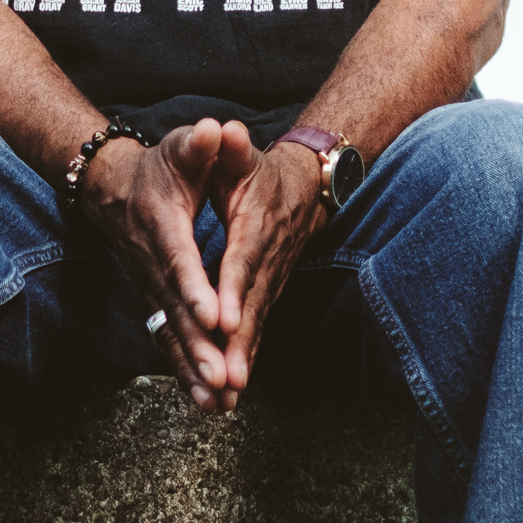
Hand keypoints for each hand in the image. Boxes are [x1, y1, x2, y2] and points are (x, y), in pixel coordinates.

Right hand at [81, 122, 240, 410]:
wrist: (113, 188)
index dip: (195, 287)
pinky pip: (170, 341)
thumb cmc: (156, 166)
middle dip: (199, 345)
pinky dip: (187, 373)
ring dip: (194, 369)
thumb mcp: (179, 148)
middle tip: (223, 377)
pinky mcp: (154, 302)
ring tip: (218, 402)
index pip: (179, 258)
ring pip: (172, 333)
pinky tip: (209, 403)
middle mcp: (152, 263)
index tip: (214, 315)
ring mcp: (150, 287)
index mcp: (162, 224)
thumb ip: (198, 143)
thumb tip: (215, 129)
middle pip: (176, 309)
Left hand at [208, 131, 326, 397]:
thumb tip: (223, 129)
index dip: (231, 289)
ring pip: (255, 323)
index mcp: (257, 224)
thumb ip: (229, 146)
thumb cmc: (262, 168)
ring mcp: (271, 280)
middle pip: (251, 304)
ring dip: (243, 358)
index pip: (243, 259)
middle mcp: (268, 259)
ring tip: (227, 394)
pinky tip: (231, 390)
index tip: (218, 319)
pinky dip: (245, 358)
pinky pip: (255, 328)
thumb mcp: (242, 153)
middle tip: (226, 377)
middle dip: (238, 342)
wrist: (304, 186)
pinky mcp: (268, 293)